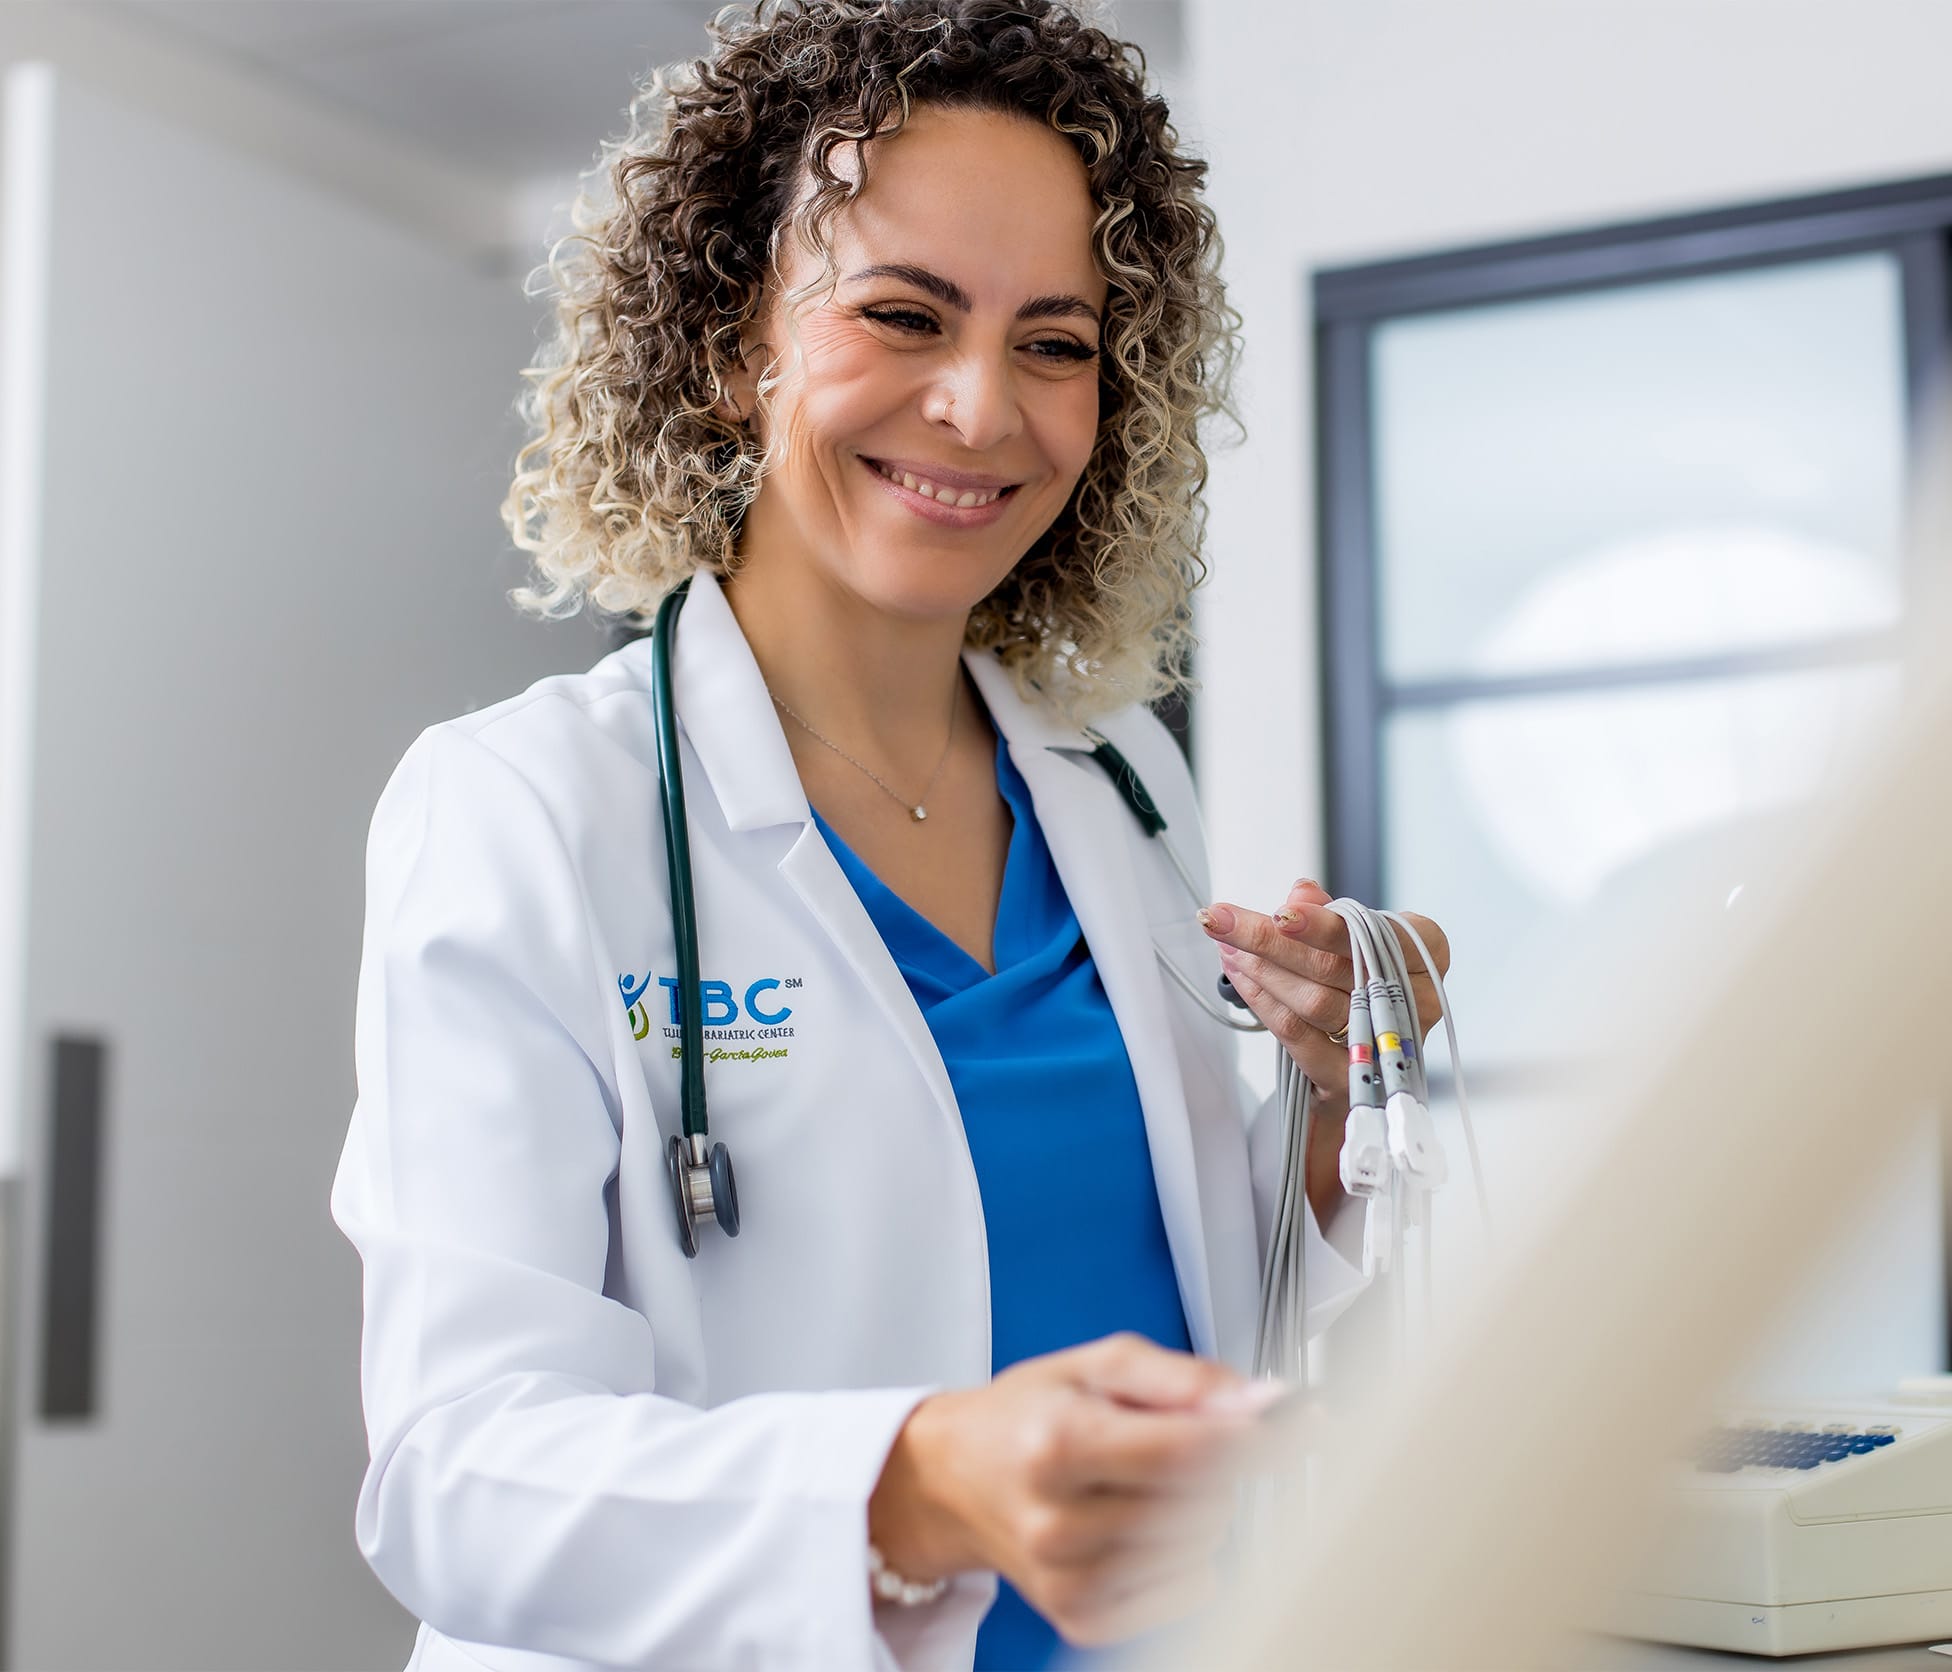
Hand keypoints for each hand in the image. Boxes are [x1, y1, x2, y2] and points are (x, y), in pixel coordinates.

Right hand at [867, 1334, 1283, 1645]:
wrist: (955, 1478)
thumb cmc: (1029, 1415)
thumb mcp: (1099, 1364)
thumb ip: (1186, 1378)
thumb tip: (1263, 1402)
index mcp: (1059, 1443)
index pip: (1189, 1453)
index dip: (1257, 1438)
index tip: (1300, 1421)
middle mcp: (1058, 1520)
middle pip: (1202, 1503)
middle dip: (1222, 1466)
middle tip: (1187, 1439)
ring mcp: (1068, 1580)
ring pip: (1204, 1549)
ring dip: (1206, 1510)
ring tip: (1154, 1480)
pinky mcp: (1081, 1619)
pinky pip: (1190, 1592)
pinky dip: (1192, 1557)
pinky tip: (1149, 1526)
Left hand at [1196, 880, 1450, 1099]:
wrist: (1366, 1059)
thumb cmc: (1362, 983)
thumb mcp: (1354, 939)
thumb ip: (1330, 913)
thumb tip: (1301, 892)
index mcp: (1428, 952)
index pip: (1374, 932)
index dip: (1324, 924)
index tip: (1279, 911)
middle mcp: (1418, 1000)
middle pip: (1333, 966)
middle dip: (1269, 940)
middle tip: (1220, 919)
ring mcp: (1386, 1043)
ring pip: (1312, 1000)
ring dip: (1260, 969)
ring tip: (1226, 944)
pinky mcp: (1351, 1076)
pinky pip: (1297, 1033)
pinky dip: (1261, 999)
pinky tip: (1239, 974)